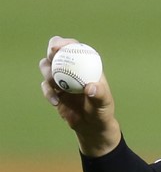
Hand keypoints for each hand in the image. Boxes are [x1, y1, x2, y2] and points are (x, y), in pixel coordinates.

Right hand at [39, 36, 121, 155]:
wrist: (92, 127)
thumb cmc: (102, 112)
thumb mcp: (104, 104)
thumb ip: (100, 95)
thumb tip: (90, 87)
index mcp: (86, 65)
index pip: (74, 47)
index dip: (64, 43)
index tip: (57, 48)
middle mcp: (72, 68)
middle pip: (56, 52)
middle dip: (51, 52)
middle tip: (51, 59)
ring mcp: (61, 78)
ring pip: (47, 67)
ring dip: (47, 73)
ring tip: (56, 85)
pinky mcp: (54, 91)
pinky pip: (46, 87)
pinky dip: (48, 92)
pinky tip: (56, 102)